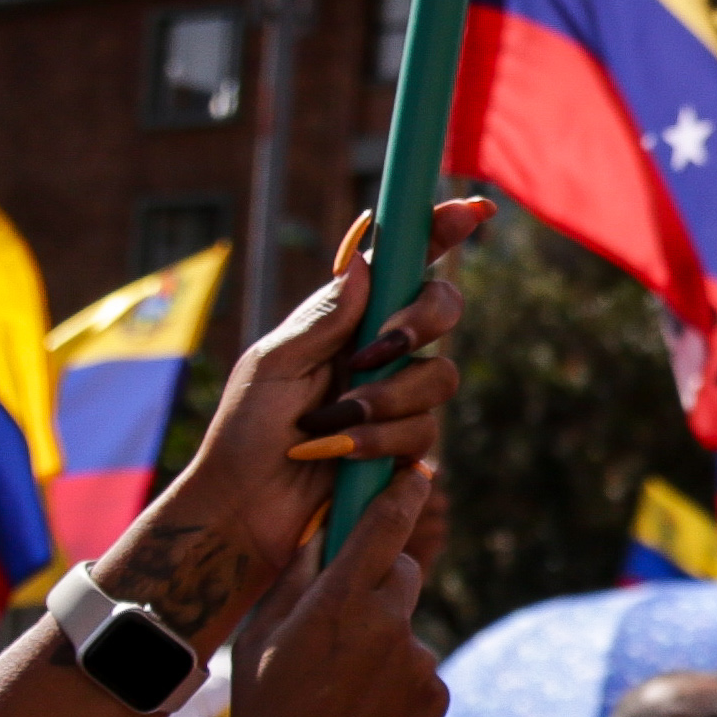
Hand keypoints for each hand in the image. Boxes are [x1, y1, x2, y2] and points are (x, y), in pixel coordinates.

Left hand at [116, 201, 487, 641]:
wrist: (243, 507)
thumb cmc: (244, 432)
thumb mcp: (273, 363)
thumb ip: (323, 317)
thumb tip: (367, 263)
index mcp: (346, 317)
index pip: (404, 263)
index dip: (442, 230)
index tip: (474, 209)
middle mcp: (379, 350)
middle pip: (442, 310)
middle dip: (420, 323)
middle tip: (379, 348)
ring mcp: (397, 397)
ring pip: (440, 376)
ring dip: (387, 398)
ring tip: (334, 422)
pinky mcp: (404, 445)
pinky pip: (424, 431)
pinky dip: (380, 441)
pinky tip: (341, 454)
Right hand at [221, 460, 447, 716]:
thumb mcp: (256, 647)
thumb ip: (290, 582)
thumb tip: (314, 533)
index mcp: (337, 604)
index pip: (383, 525)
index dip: (401, 492)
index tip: (416, 472)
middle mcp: (387, 624)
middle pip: (399, 572)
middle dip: (376, 580)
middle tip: (338, 619)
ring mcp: (418, 661)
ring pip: (404, 627)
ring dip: (380, 643)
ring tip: (337, 693)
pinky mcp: (437, 695)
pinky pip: (416, 668)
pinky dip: (395, 680)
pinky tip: (361, 715)